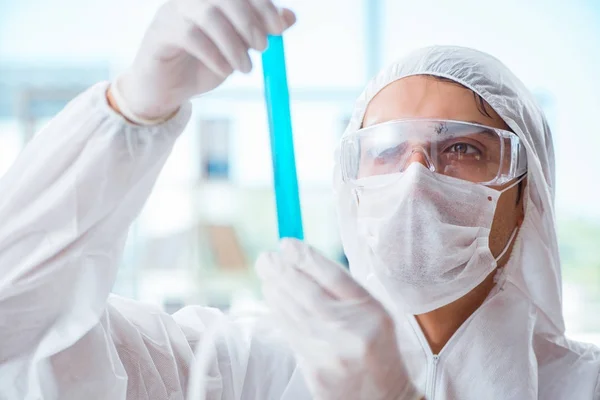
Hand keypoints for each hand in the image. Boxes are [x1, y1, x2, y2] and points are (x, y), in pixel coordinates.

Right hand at [112, 0, 295, 121]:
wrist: (165, 90)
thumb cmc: (201, 65)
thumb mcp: (238, 49)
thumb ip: (259, 32)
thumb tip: (289, 17)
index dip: (263, 5)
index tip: (279, 28)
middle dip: (250, 22)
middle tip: (263, 49)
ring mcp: (173, 12)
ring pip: (209, 15)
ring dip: (234, 44)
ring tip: (245, 68)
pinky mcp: (160, 32)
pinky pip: (190, 36)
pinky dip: (213, 55)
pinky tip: (224, 70)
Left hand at [256, 238, 421, 399]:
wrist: (383, 399)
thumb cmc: (379, 350)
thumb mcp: (376, 314)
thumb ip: (346, 291)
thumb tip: (304, 263)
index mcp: (372, 313)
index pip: (334, 277)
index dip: (307, 258)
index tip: (287, 244)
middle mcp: (351, 331)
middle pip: (308, 293)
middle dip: (282, 271)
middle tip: (267, 257)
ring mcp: (331, 353)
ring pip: (294, 313)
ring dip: (275, 289)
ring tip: (266, 271)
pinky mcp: (315, 370)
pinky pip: (291, 333)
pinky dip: (279, 312)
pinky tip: (272, 297)